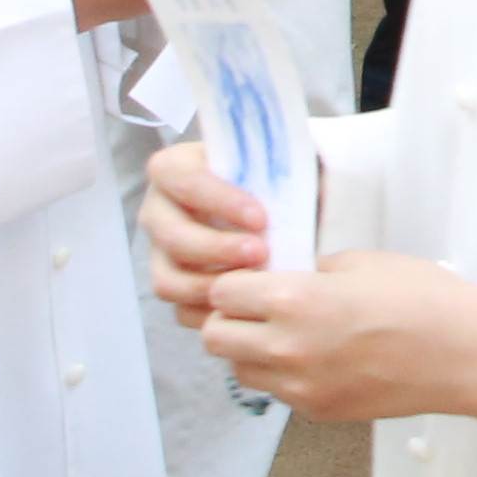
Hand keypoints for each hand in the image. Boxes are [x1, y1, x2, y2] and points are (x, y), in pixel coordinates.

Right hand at [142, 135, 274, 321]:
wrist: (271, 214)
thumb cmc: (272, 181)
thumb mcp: (281, 164)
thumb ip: (289, 168)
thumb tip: (319, 183)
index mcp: (174, 169)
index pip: (182, 179)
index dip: (218, 200)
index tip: (261, 218)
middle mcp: (158, 211)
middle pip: (172, 235)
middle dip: (216, 247)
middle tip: (261, 253)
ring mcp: (160, 253)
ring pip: (168, 279)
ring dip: (211, 285)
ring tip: (253, 283)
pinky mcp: (172, 287)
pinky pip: (180, 309)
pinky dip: (211, 312)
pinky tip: (245, 306)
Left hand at [191, 251, 476, 422]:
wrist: (464, 354)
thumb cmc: (424, 298)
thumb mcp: (363, 261)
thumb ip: (313, 270)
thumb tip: (290, 276)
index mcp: (294, 301)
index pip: (222, 293)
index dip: (233, 281)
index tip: (248, 276)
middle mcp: (286, 349)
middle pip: (215, 338)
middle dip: (227, 318)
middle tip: (254, 305)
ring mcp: (300, 387)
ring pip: (239, 370)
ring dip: (249, 349)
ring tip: (285, 331)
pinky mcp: (318, 411)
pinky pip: (277, 390)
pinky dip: (282, 373)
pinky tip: (316, 354)